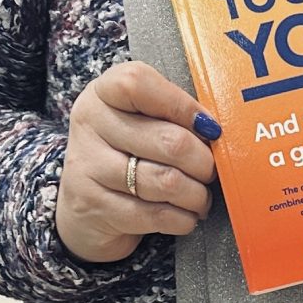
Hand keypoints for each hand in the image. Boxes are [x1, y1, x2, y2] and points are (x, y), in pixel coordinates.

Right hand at [55, 59, 218, 262]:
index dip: (183, 106)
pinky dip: (182, 219)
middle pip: (169, 140)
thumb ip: (173, 116)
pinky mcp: (95, 207)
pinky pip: (157, 214)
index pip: (138, 83)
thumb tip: (216, 131)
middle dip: (204, 162)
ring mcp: (88, 167)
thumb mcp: (141, 122)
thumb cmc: (127, 156)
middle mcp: (90, 125)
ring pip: (167, 181)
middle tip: (209, 172)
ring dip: (197, 195)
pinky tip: (184, 215)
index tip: (207, 127)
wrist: (86, 210)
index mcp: (103, 93)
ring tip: (199, 197)